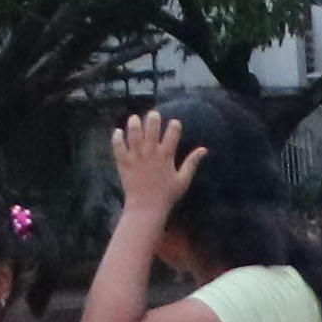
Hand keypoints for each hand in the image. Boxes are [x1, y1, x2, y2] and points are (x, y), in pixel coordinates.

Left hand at [103, 107, 201, 224]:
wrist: (146, 207)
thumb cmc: (167, 195)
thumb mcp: (183, 180)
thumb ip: (192, 162)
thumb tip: (204, 149)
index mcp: (166, 156)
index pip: (172, 134)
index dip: (174, 126)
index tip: (175, 123)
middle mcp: (151, 153)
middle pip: (151, 129)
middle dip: (153, 119)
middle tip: (153, 114)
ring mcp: (136, 156)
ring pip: (133, 134)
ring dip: (134, 124)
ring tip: (134, 118)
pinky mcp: (123, 162)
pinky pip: (118, 146)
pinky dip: (117, 138)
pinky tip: (118, 132)